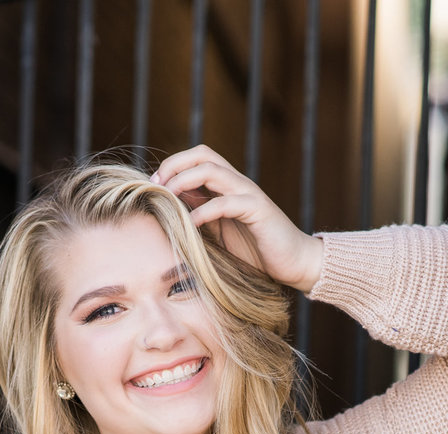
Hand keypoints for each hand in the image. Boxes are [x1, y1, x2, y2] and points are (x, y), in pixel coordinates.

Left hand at [152, 145, 323, 293]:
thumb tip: (170, 209)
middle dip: (175, 165)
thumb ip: (200, 215)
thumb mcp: (219, 233)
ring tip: (169, 198)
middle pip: (203, 155)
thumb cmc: (255, 252)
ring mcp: (249, 195)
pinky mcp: (259, 211)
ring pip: (213, 171)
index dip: (173, 165)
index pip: (198, 157)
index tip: (154, 185)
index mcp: (227, 186)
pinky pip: (227, 203)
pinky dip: (204, 211)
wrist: (293, 263)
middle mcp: (238, 184)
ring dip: (185, 181)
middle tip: (156, 185)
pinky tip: (190, 225)